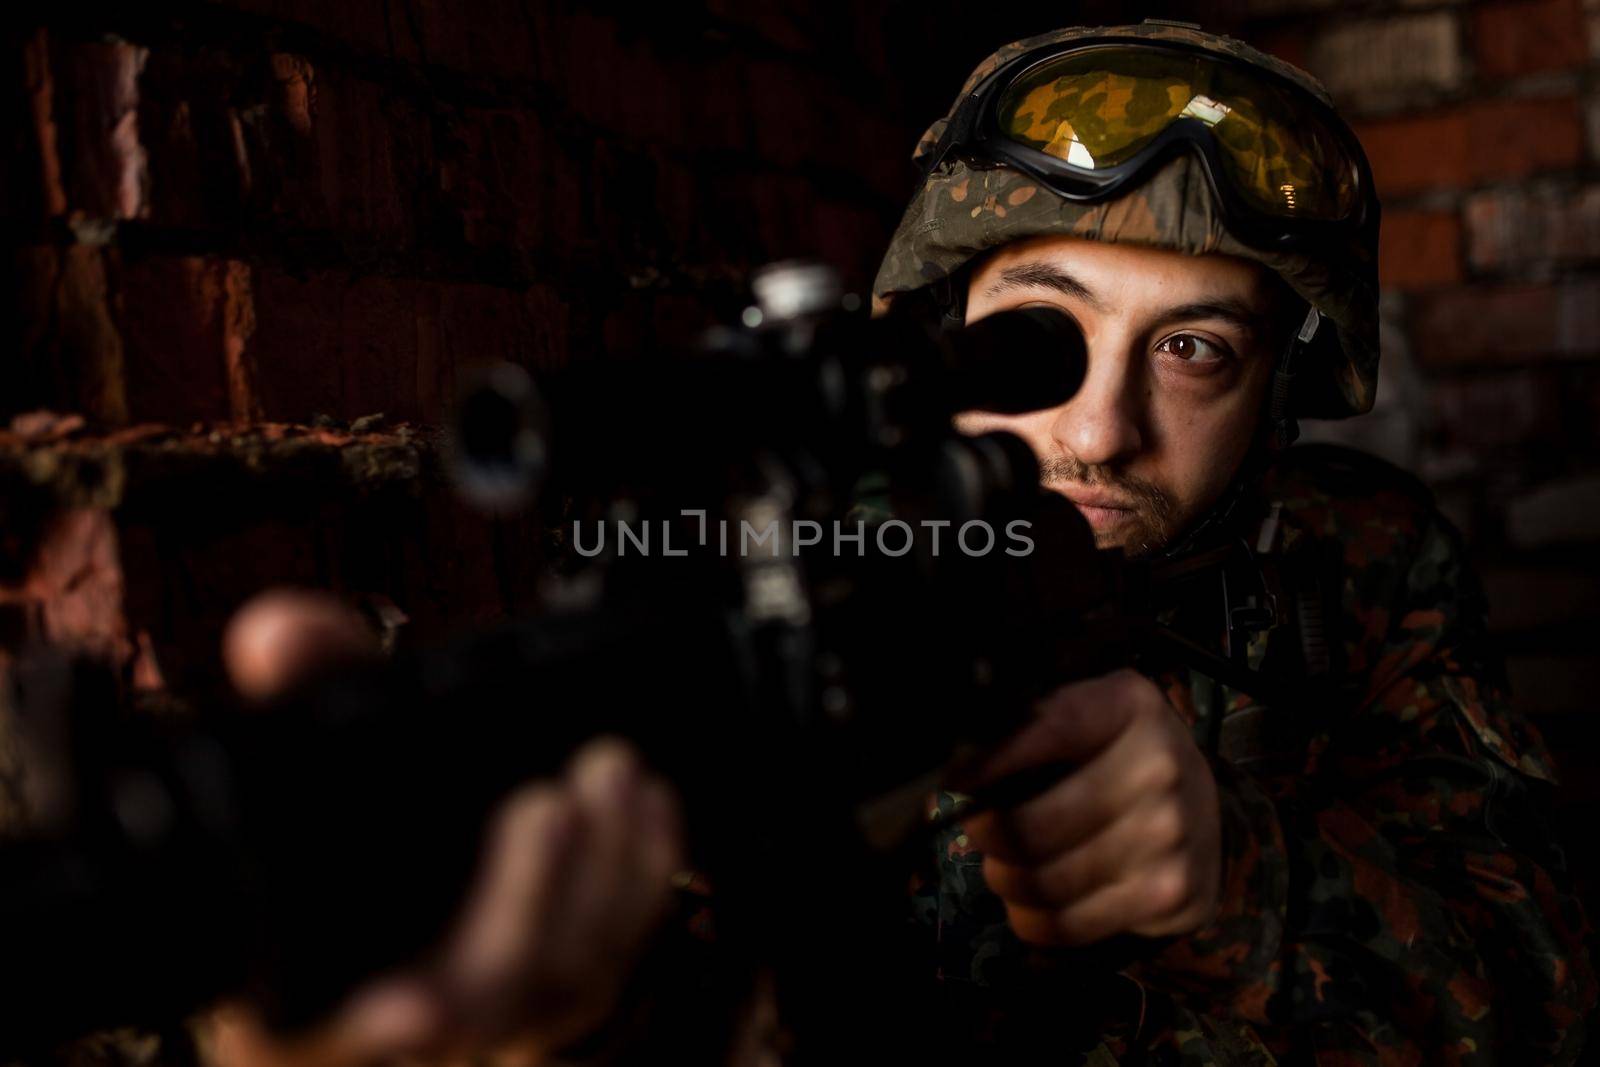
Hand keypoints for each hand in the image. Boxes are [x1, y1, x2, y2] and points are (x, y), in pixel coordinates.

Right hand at [209, 590, 684, 1066]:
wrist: (414, 902)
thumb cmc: (348, 841)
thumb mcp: (310, 760)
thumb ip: (304, 687)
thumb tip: (280, 632)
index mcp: (309, 994)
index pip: (338, 1028)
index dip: (378, 1026)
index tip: (410, 1009)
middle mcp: (408, 1015)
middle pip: (479, 999)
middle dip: (523, 901)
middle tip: (548, 806)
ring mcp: (495, 1009)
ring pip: (564, 981)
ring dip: (604, 878)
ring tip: (614, 776)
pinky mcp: (563, 990)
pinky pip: (620, 957)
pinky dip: (642, 880)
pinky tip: (650, 807)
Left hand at [959, 668, 1221, 946]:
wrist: (1204, 810)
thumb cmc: (1120, 758)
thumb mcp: (1088, 718)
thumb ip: (1029, 728)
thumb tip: (959, 768)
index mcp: (1130, 707)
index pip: (1048, 731)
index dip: (990, 763)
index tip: (958, 783)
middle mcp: (1157, 767)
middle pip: (1031, 826)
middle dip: (987, 836)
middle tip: (982, 833)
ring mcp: (1169, 835)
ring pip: (1043, 882)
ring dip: (1006, 881)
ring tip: (1007, 869)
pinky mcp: (1170, 895)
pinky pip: (1068, 924)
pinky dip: (1033, 921)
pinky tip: (1033, 905)